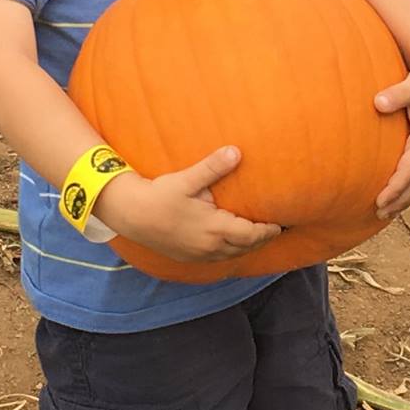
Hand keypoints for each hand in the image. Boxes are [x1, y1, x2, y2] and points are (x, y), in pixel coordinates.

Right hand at [96, 146, 281, 263]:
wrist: (130, 215)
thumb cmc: (159, 196)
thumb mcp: (187, 180)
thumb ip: (213, 167)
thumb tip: (236, 152)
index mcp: (214, 229)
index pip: (250, 234)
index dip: (267, 231)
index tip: (279, 224)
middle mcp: (209, 246)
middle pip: (245, 247)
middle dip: (261, 240)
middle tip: (273, 230)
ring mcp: (198, 254)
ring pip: (232, 255)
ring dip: (246, 247)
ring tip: (257, 237)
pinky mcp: (188, 257)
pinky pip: (217, 258)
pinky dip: (230, 252)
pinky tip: (231, 244)